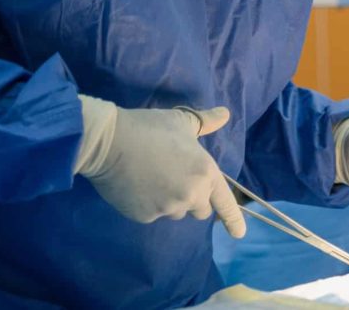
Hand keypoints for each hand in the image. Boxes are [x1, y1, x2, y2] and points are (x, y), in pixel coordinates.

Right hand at [74, 96, 245, 237]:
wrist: (109, 142)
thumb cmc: (149, 127)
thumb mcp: (181, 121)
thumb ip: (206, 122)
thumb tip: (225, 114)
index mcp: (205, 172)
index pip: (224, 201)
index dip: (233, 219)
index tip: (239, 233)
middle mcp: (191, 194)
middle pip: (200, 209)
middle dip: (192, 199)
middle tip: (174, 178)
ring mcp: (168, 208)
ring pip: (175, 212)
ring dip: (170, 202)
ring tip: (151, 178)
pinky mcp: (146, 217)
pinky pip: (152, 215)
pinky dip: (148, 204)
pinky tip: (136, 185)